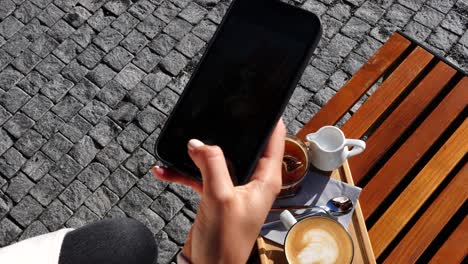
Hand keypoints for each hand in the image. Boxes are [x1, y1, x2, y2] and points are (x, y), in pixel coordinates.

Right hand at [153, 120, 285, 262]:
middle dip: (225, 133)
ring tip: (181, 147)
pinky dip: (184, 172)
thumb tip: (199, 143)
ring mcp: (233, 187)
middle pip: (242, 145)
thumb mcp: (219, 198)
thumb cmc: (226, 243)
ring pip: (217, 159)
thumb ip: (211, 164)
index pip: (274, 139)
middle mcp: (253, 181)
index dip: (268, 119)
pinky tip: (165, 170)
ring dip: (198, 154)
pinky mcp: (217, 194)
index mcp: (266, 179)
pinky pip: (201, 175)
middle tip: (212, 117)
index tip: (260, 100)